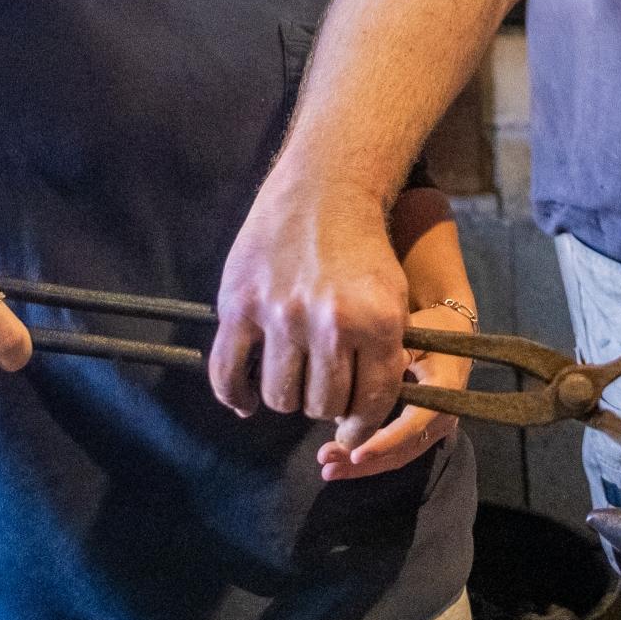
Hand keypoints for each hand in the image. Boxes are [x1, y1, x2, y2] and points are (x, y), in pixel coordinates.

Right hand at [211, 187, 409, 423]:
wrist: (324, 191)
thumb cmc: (363, 249)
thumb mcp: (392, 299)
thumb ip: (382, 355)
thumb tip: (359, 419)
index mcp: (377, 323)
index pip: (369, 403)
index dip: (361, 424)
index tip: (352, 429)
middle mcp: (329, 324)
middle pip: (321, 405)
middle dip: (324, 405)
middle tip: (322, 388)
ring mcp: (280, 315)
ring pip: (279, 396)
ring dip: (286, 397)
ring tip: (292, 379)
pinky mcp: (239, 305)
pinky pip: (228, 373)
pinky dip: (235, 397)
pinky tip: (245, 402)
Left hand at [318, 346, 468, 481]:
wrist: (454, 334)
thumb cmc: (431, 331)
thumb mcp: (412, 338)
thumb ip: (388, 364)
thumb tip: (354, 395)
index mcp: (444, 394)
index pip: (413, 425)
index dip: (384, 442)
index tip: (355, 452)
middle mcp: (443, 419)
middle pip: (402, 450)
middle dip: (363, 462)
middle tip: (328, 465)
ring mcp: (435, 430)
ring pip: (398, 457)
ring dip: (363, 466)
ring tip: (329, 469)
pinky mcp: (424, 433)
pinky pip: (398, 452)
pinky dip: (372, 458)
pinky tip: (343, 462)